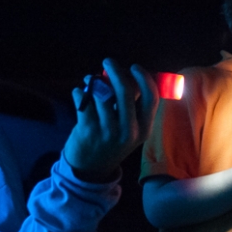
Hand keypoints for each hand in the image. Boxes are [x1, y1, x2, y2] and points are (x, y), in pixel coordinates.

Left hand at [64, 58, 158, 181]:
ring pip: (102, 92)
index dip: (144, 78)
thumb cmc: (112, 142)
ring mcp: (108, 131)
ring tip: (90, 80)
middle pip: (126, 90)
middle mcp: (128, 131)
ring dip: (94, 80)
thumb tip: (128, 74)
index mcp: (144, 129)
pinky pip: (84, 99)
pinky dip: (79, 91)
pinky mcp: (88, 129)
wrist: (90, 169)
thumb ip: (133, 106)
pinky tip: (79, 93)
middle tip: (108, 61)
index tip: (134, 67)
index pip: (151, 97)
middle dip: (116, 71)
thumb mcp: (130, 129)